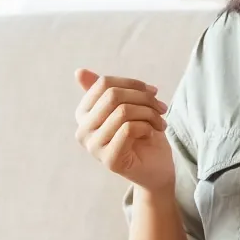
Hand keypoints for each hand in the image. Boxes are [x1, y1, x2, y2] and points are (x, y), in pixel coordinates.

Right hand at [74, 69, 174, 194]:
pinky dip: (147, 127)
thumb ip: (105, 90)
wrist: (156, 168)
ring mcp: (93, 147)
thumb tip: (79, 71)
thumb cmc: (142, 134)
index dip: (132, 84)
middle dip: (144, 98)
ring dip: (149, 114)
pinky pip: (129, 129)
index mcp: (84, 114)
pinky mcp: (108, 159)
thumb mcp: (127, 106)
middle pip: (113, 96)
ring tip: (160, 122)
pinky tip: (152, 134)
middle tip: (161, 108)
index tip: (153, 92)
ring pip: (123, 111)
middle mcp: (83, 130)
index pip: (104, 84)